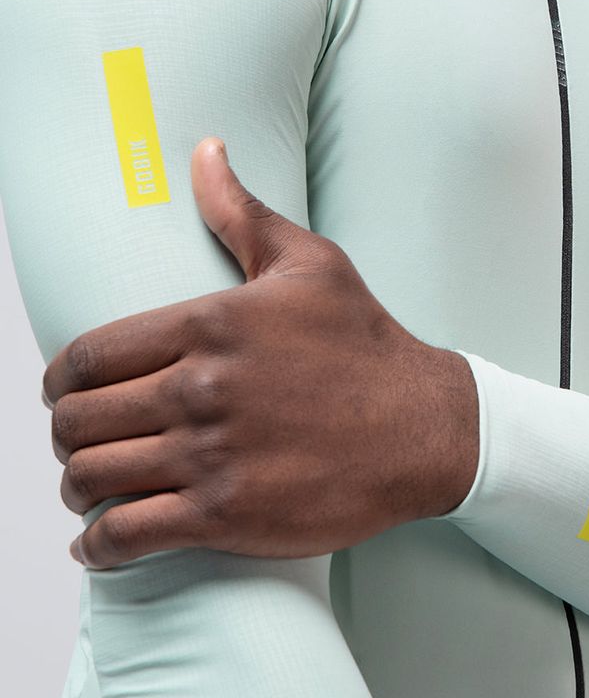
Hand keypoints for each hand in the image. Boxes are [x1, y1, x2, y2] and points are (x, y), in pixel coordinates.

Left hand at [44, 138, 478, 568]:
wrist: (422, 427)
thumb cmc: (364, 342)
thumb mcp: (308, 263)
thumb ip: (241, 212)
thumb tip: (204, 151)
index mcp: (207, 325)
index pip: (86, 356)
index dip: (57, 379)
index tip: (63, 391)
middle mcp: (199, 390)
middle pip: (77, 419)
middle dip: (64, 432)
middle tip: (78, 438)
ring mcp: (210, 456)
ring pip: (92, 477)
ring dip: (76, 485)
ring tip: (88, 484)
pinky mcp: (226, 515)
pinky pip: (127, 536)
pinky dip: (99, 546)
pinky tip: (99, 542)